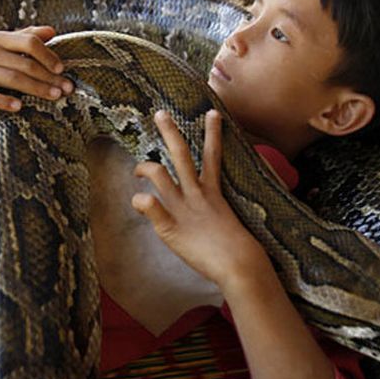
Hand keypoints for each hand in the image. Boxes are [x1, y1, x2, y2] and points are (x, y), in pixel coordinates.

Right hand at [0, 26, 74, 122]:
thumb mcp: (6, 46)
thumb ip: (27, 37)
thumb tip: (52, 31)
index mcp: (1, 39)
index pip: (29, 42)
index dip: (47, 55)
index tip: (62, 69)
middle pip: (24, 64)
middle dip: (49, 77)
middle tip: (67, 89)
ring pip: (11, 79)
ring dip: (35, 88)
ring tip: (54, 96)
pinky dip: (2, 100)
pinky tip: (19, 106)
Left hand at [131, 109, 271, 290]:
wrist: (241, 266)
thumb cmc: (239, 250)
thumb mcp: (228, 221)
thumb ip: (214, 211)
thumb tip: (208, 211)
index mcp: (213, 192)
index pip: (213, 155)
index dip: (213, 132)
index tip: (212, 112)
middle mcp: (197, 195)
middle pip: (182, 155)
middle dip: (170, 132)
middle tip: (160, 114)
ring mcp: (183, 209)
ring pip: (160, 175)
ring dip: (145, 167)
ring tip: (139, 169)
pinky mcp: (170, 228)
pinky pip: (151, 207)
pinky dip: (141, 201)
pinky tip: (138, 201)